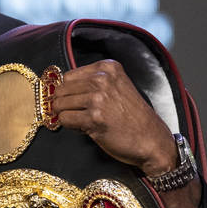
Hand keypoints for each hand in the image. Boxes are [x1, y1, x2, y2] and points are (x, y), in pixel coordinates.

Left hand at [51, 59, 199, 207]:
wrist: (152, 139)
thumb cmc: (131, 116)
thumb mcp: (116, 87)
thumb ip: (90, 83)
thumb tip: (54, 89)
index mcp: (108, 68)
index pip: (68, 76)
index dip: (68, 92)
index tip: (79, 101)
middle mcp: (103, 79)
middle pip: (61, 90)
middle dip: (65, 105)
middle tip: (81, 114)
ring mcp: (99, 98)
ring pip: (59, 105)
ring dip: (67, 116)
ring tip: (86, 121)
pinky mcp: (94, 118)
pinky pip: (65, 120)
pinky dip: (71, 127)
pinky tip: (88, 128)